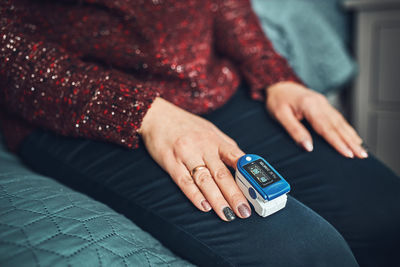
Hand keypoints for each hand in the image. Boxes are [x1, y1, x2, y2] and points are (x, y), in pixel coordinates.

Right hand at [138, 97, 250, 220]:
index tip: (257, 191)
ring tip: (227, 214)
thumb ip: (225, 147)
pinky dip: (195, 195)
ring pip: (205, 181)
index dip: (248, 175)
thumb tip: (243, 163)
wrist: (157, 116)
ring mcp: (186, 155)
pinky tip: (204, 206)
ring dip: (217, 200)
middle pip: (222, 174)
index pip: (236, 158)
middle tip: (244, 211)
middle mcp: (202, 147)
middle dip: (235, 195)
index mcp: (215, 139)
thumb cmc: (186, 125)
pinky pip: (184, 181)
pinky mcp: (170, 162)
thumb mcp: (210, 130)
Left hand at [266, 81, 367, 158]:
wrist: (278, 84)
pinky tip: (353, 137)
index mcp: (310, 105)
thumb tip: (308, 147)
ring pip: (341, 122)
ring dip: (352, 136)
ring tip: (361, 149)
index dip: (338, 142)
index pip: (327, 128)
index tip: (348, 154)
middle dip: (351, 142)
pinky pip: (338, 118)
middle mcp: (320, 103)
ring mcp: (323, 103)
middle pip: (338, 126)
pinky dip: (347, 129)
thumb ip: (295, 131)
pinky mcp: (323, 105)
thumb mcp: (280, 116)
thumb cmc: (277, 99)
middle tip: (362, 155)